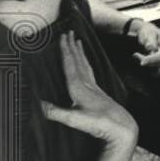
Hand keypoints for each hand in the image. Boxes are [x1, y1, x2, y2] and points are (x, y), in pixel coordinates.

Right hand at [43, 32, 137, 147]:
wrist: (121, 127)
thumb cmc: (100, 124)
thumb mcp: (75, 120)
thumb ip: (56, 112)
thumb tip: (38, 104)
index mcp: (79, 88)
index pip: (70, 65)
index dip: (65, 50)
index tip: (62, 36)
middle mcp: (87, 85)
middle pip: (78, 61)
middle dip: (72, 47)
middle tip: (69, 32)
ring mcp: (94, 88)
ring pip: (85, 65)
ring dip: (80, 53)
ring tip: (78, 42)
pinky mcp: (98, 93)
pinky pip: (89, 73)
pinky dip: (85, 64)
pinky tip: (85, 66)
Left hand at [131, 21, 159, 75]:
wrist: (151, 36)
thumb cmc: (149, 34)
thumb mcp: (148, 33)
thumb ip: (151, 40)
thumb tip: (153, 48)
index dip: (154, 59)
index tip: (142, 62)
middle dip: (150, 63)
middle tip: (138, 57)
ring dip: (150, 66)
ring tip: (142, 58)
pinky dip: (153, 69)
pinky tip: (148, 63)